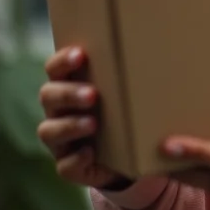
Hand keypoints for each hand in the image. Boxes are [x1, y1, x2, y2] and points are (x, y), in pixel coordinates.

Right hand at [37, 47, 130, 190]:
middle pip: (48, 95)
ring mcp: (60, 140)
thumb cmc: (130, 108)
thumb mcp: (131, 88)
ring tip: (93, 123)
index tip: (81, 54)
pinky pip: (65, 165)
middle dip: (69, 93)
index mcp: (70, 85)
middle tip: (93, 94)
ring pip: (48, 130)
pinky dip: (75, 159)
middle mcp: (59, 110)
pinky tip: (90, 153)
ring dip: (70, 125)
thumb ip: (134, 70)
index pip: (55, 68)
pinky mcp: (69, 166)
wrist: (133, 152)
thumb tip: (161, 44)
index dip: (62, 61)